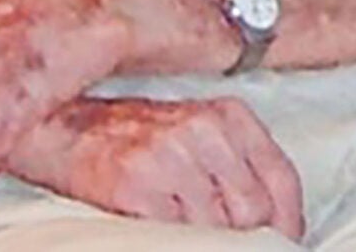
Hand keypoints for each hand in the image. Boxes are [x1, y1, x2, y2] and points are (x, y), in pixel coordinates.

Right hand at [4, 96, 304, 238]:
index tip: (288, 240)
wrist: (66, 128)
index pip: (281, 177)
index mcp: (230, 116)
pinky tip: (169, 238)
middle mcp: (205, 131)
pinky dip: (176, 242)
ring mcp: (170, 157)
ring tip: (197, 239)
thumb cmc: (138, 137)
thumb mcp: (200, 133)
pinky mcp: (136, 185)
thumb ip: (237, 165)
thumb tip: (271, 217)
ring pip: (216, 225)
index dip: (289, 219)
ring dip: (210, 241)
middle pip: (253, 208)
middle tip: (235, 244)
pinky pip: (173, 233)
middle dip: (249, 236)